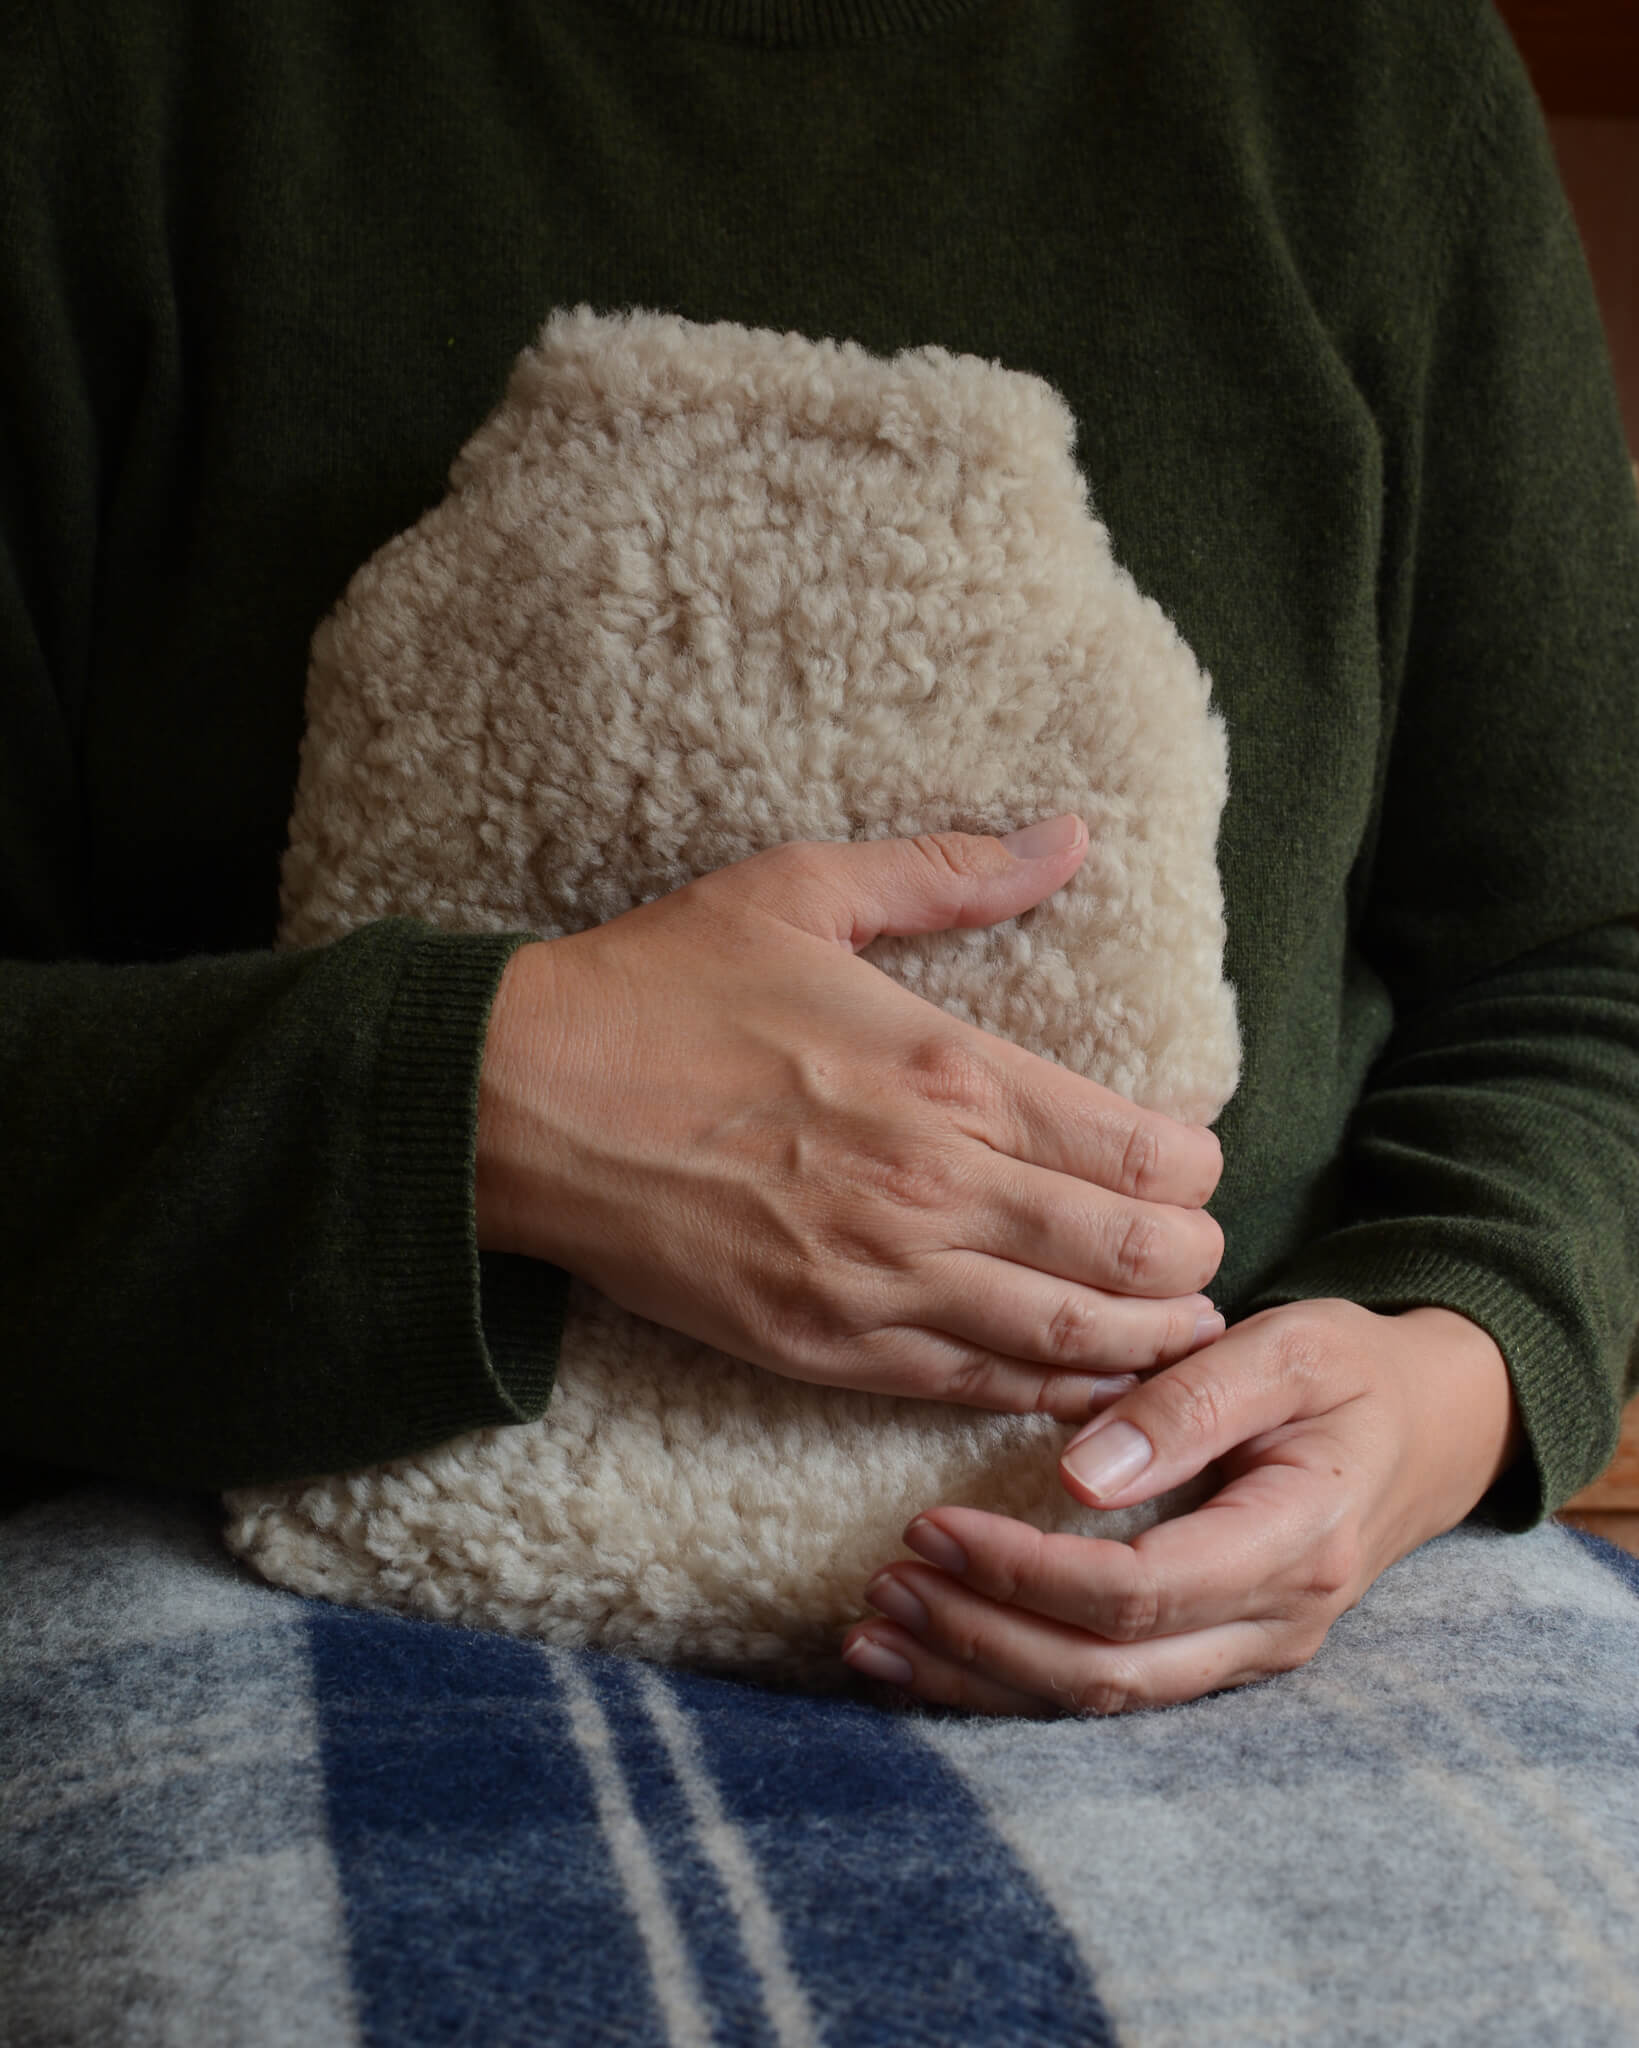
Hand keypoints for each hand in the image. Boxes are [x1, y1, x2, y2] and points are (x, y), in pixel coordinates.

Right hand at [475, 818, 1224, 1416]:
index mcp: (949, 1070)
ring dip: (1148, 1344)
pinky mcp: (822, 1347)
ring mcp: (880, 1280)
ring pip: (1071, 1340)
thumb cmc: (659, 987)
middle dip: (1192, 1263)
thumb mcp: (804, 892)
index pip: (1144, 1151)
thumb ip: (951, 873)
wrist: (521, 1102)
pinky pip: (971, 1387)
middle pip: (1134, 1256)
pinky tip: (1086, 1385)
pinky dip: (1047, 1392)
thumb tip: (1069, 836)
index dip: (1196, 1171)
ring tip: (1180, 1337)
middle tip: (1201, 1257)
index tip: (1192, 1168)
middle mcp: (936, 1186)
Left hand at [843, 1299, 1523, 1709]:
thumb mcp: (1288, 1350)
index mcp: (1294, 1542)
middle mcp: (1274, 1623)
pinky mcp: (1216, 1654)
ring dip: (980, 1676)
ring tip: (875, 1633)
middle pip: (1108, 1670)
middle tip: (883, 1583)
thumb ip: (1190, 1404)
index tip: (933, 1525)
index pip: (1139, 1590)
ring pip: (1100, 1703)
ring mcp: (1248, 1653)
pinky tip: (930, 1660)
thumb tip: (1079, 1473)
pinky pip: (1107, 1690)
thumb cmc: (1351, 1372)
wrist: (1429, 1427)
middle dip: (981, 1636)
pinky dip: (1009, 1682)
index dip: (1025, 1570)